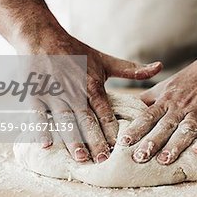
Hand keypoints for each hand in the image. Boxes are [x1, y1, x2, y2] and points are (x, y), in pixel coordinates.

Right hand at [0, 0, 161, 162]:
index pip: (105, 112)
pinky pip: (38, 113)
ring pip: (65, 120)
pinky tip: (45, 144)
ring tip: (80, 158)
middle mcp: (74, 91)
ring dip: (73, 139)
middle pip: (87, 119)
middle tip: (103, 160)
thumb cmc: (75, 50)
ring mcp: (54, 93)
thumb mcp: (104, 60)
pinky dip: (41, 128)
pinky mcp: (35, 93)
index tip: (120, 148)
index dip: (112, 130)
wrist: (42, 35)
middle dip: (95, 140)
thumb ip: (131, 69)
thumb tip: (160, 67)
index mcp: (92, 85)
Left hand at [118, 41, 196, 163]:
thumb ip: (150, 99)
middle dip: (152, 142)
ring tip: (164, 160)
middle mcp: (182, 105)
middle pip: (165, 125)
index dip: (136, 129)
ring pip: (187, 128)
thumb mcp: (168, 85)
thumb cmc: (193, 77)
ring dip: (176, 144)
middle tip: (140, 157)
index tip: (123, 142)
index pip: (148, 116)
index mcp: (168, 100)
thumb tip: (129, 108)